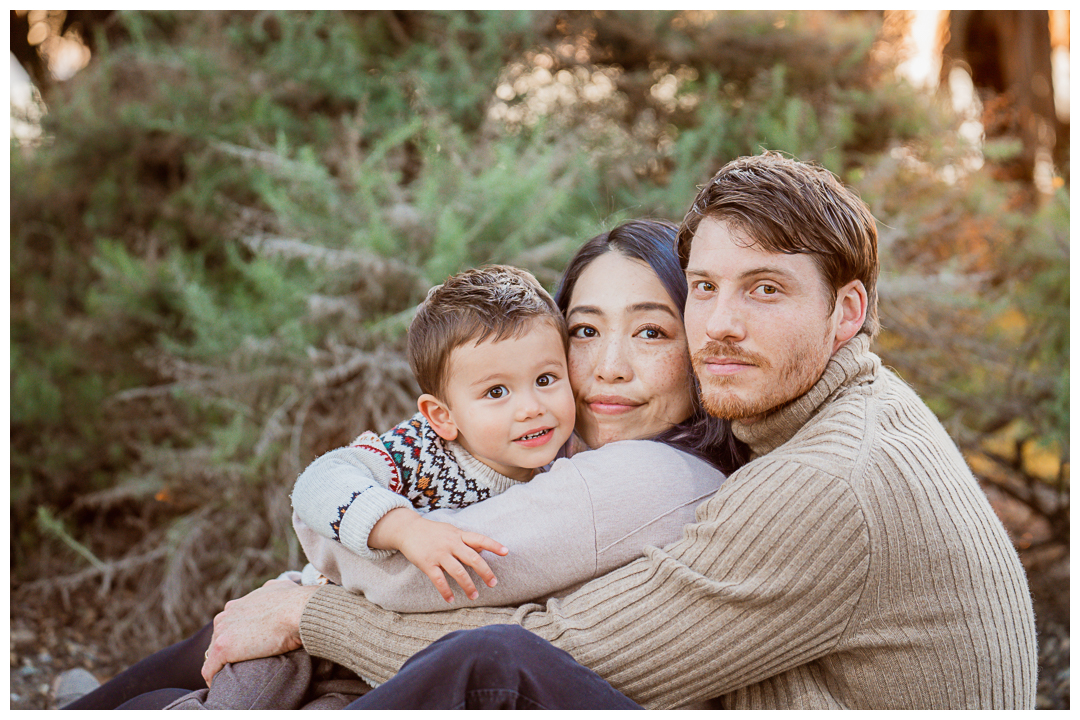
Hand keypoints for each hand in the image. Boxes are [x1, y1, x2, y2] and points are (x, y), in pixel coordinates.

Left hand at [201, 578, 318, 686]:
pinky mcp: (223, 648)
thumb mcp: (279, 588)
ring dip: (223, 665)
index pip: (229, 626)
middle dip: (229, 651)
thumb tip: (275, 591)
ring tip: (236, 677)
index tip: (249, 649)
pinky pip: (210, 670)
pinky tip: (224, 685)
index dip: (238, 638)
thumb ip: (271, 591)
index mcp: (237, 605)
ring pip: (213, 655)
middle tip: (244, 664)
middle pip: (219, 640)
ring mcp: (222, 631)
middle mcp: (225, 615)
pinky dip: (215, 678)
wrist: (298, 611)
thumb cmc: (295, 602)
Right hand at [369, 508, 507, 602]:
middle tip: (493, 583)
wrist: (408, 529)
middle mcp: (451, 543)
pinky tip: (451, 599)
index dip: (493, 545)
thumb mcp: (451, 531)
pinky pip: (439, 580)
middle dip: (485, 572)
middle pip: (472, 558)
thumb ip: (466, 540)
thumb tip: (484, 548)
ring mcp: (439, 553)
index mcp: (458, 535)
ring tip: (474, 596)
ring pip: (458, 572)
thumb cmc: (432, 531)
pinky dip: (446, 591)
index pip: (480, 539)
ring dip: (468, 585)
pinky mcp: (427, 563)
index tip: (506, 552)